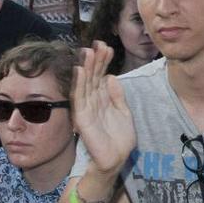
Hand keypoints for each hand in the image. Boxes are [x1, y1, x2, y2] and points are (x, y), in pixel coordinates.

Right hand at [73, 41, 135, 174]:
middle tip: (98, 43)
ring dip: (86, 67)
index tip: (107, 46)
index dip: (103, 62)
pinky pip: (79, 99)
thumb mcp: (123, 112)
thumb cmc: (119, 138)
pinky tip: (80, 71)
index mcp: (102, 99)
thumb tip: (111, 76)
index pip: (101, 76)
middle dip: (95, 60)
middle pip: (93, 77)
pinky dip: (79, 84)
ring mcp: (86, 109)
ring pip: (85, 84)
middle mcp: (92, 101)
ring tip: (88, 51)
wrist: (116, 159)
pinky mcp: (82, 118)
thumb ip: (117, 95)